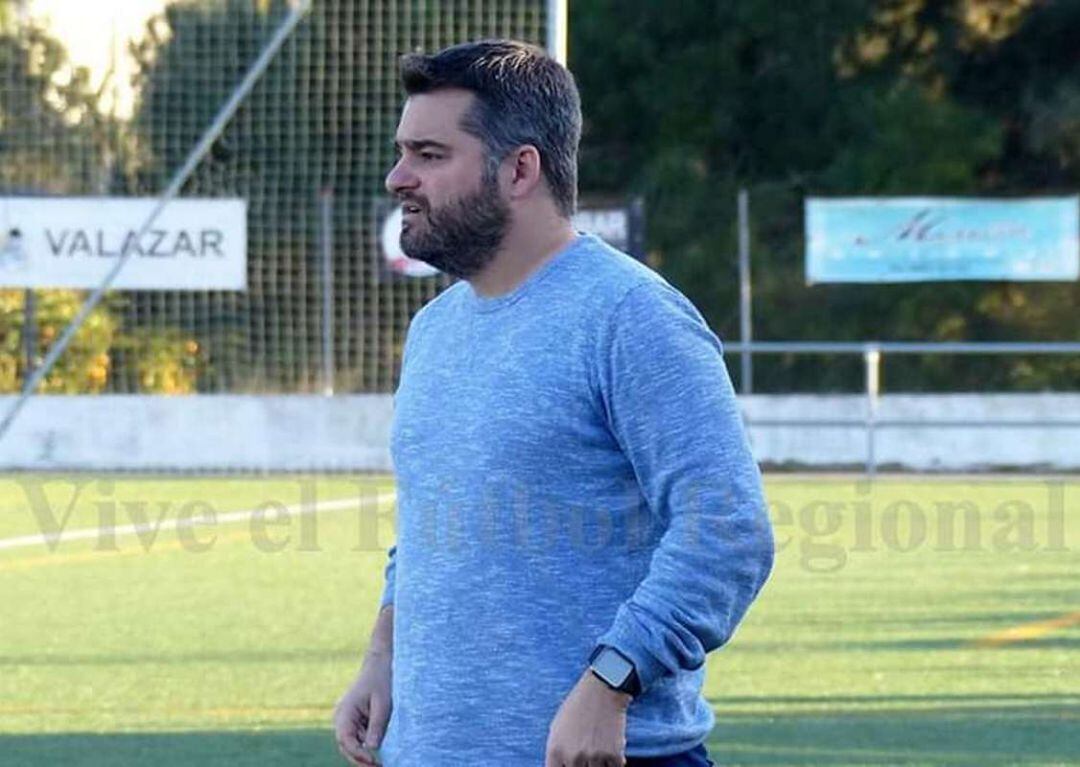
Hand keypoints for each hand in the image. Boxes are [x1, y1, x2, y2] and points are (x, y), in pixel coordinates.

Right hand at [333, 649, 392, 765]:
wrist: (382, 661)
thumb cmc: (382, 679)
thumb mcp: (383, 703)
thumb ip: (377, 725)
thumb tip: (372, 749)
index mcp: (344, 712)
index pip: (346, 740)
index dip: (358, 754)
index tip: (374, 761)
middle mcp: (342, 717)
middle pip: (347, 746)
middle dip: (361, 760)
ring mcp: (347, 719)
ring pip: (353, 744)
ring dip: (365, 753)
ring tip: (383, 762)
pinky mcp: (356, 719)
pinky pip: (360, 737)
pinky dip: (369, 744)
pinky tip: (383, 749)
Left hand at [545, 669, 631, 766]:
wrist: (602, 690)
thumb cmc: (577, 707)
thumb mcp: (557, 728)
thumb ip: (557, 754)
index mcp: (555, 751)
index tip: (572, 762)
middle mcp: (573, 756)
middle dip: (582, 765)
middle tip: (588, 749)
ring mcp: (593, 757)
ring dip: (599, 764)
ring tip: (598, 748)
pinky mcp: (614, 755)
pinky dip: (613, 762)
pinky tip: (610, 748)